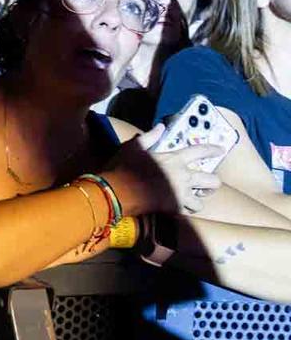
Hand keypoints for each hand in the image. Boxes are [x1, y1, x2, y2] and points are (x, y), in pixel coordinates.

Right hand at [105, 124, 222, 214]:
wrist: (118, 192)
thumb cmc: (125, 167)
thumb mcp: (134, 147)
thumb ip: (149, 136)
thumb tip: (161, 127)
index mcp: (175, 159)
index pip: (200, 151)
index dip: (212, 149)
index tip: (221, 150)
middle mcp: (183, 176)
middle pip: (212, 181)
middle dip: (213, 183)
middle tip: (208, 184)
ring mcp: (180, 194)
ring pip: (201, 202)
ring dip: (197, 201)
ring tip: (193, 201)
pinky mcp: (174, 208)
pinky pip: (187, 212)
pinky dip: (183, 211)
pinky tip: (178, 209)